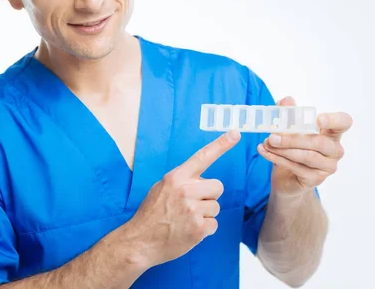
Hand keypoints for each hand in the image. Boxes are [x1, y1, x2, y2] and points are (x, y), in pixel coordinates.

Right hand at [125, 130, 240, 266]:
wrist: (139, 241)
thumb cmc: (151, 214)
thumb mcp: (161, 188)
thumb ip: (181, 181)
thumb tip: (200, 181)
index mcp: (176, 177)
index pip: (202, 157)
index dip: (221, 145)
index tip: (235, 134)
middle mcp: (186, 190)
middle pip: (217, 186)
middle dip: (209, 196)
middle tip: (193, 205)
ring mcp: (192, 210)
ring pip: (216, 207)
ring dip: (205, 214)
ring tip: (186, 220)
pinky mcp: (198, 228)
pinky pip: (214, 224)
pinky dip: (204, 229)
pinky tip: (189, 231)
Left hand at [257, 97, 351, 197]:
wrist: (286, 179)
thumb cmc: (292, 149)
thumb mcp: (288, 129)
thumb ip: (287, 113)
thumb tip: (286, 100)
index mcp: (332, 133)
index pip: (344, 122)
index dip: (334, 120)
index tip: (318, 120)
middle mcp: (334, 150)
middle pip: (319, 142)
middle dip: (293, 138)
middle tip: (272, 136)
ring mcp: (327, 166)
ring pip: (307, 156)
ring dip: (283, 149)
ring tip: (267, 143)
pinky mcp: (316, 179)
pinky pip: (296, 167)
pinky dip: (277, 158)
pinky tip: (264, 151)